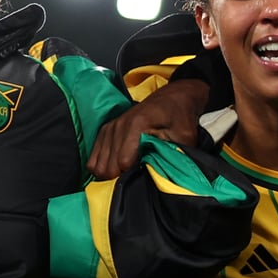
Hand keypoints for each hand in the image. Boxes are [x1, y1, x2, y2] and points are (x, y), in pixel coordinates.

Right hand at [86, 79, 209, 180]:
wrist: (172, 97)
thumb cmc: (180, 117)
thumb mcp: (184, 137)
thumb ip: (172, 155)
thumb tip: (158, 177)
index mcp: (136, 125)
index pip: (123, 163)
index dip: (133, 176)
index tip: (145, 177)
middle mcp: (118, 126)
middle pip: (107, 167)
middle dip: (120, 178)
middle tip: (137, 179)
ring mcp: (109, 128)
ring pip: (97, 166)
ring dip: (110, 174)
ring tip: (127, 174)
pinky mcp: (104, 131)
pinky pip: (93, 159)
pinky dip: (103, 167)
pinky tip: (117, 167)